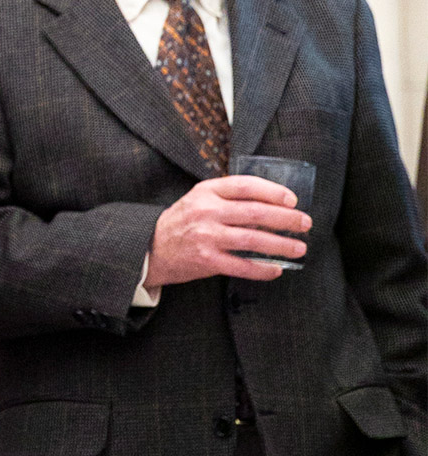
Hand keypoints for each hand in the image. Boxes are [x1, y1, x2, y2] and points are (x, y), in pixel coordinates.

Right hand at [145, 175, 309, 287]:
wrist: (150, 247)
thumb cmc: (182, 222)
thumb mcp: (199, 198)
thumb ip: (227, 196)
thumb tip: (270, 203)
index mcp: (206, 191)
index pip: (246, 186)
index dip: (273, 191)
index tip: (292, 200)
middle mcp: (206, 211)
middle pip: (255, 212)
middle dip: (285, 218)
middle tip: (305, 222)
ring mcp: (206, 237)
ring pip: (252, 239)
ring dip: (280, 244)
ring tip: (299, 247)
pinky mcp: (206, 261)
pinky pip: (242, 266)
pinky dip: (262, 269)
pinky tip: (277, 268)